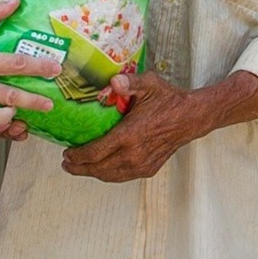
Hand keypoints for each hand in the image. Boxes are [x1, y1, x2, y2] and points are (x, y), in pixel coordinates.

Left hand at [62, 72, 207, 182]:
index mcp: (129, 135)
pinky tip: (102, 168)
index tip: (66, 153)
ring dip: (92, 173)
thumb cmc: (169, 101)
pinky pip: (122, 176)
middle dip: (79, 168)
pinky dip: (108, 174)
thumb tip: (113, 81)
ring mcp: (141, 165)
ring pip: (109, 175)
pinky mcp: (148, 169)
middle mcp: (133, 154)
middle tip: (67, 163)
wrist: (191, 118)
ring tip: (80, 167)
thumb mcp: (149, 84)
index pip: (95, 152)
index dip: (78, 156)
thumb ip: (130, 82)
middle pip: (98, 168)